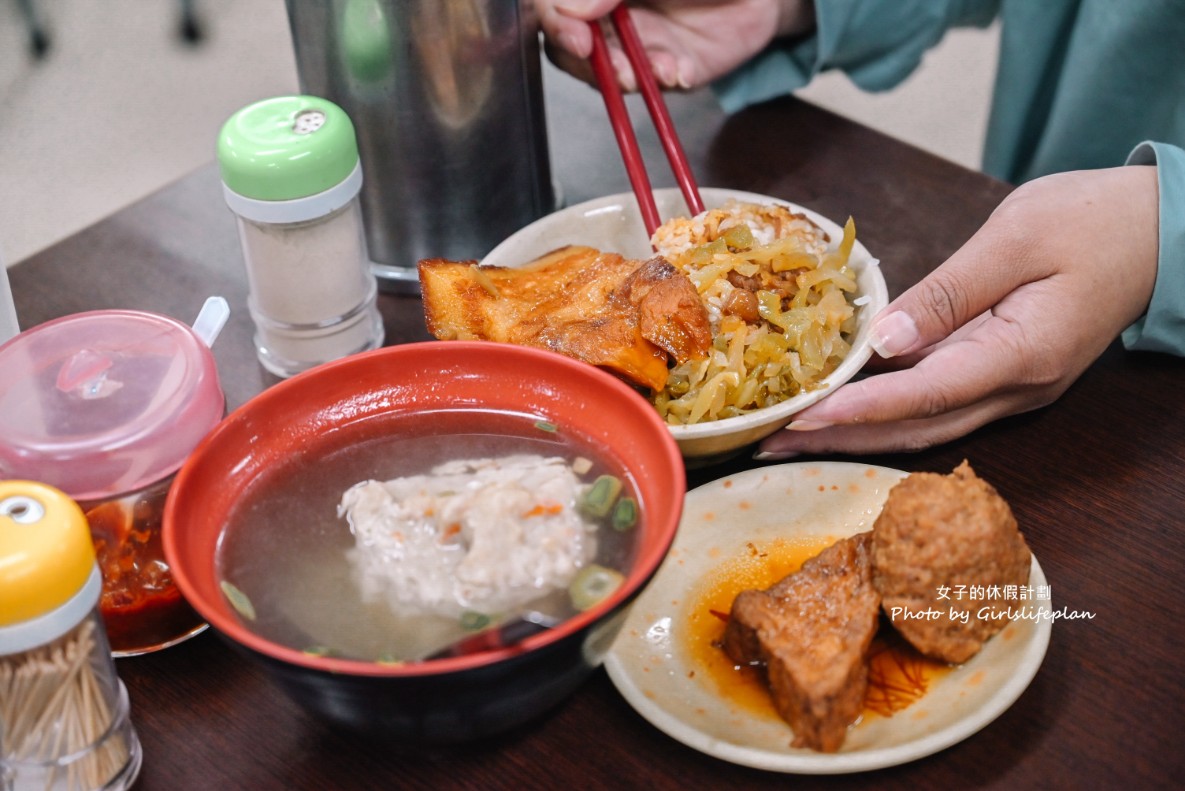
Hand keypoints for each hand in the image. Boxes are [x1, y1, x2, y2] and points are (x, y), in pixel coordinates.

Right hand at [535, 0, 813, 90]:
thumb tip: (569, 8)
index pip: (553, 7)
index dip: (554, 21)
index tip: (575, 32)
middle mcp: (610, 15)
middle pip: (568, 45)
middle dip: (579, 56)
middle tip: (595, 54)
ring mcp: (638, 44)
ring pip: (604, 73)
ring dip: (616, 75)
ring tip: (636, 71)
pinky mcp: (670, 69)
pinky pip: (652, 85)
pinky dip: (659, 80)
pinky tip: (673, 69)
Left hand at [756, 164, 1160, 457]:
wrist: (1161, 234)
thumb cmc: (1094, 222)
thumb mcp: (1016, 238)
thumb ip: (948, 293)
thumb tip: (884, 340)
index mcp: (1023, 355)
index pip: (925, 394)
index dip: (860, 409)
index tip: (803, 418)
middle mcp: (1018, 389)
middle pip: (916, 428)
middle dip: (841, 439)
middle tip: (772, 440)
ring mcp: (1014, 389)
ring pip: (924, 425)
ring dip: (857, 433)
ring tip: (793, 433)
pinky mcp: (1004, 376)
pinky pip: (937, 404)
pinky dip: (886, 409)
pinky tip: (844, 404)